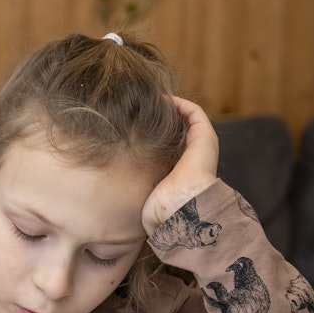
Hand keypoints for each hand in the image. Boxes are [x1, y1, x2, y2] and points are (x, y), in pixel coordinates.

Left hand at [141, 96, 219, 235]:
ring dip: (170, 109)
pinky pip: (194, 112)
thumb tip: (108, 207)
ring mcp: (201, 145)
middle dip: (160, 121)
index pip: (169, 149)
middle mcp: (193, 156)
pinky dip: (179, 104)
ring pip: (187, 119)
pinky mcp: (205, 135)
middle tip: (139, 112)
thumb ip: (136, 195)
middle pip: (178, 132)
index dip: (154, 138)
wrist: (183, 208)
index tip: (133, 129)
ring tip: (149, 103)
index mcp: (181, 170)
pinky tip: (161, 101)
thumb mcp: (144, 201)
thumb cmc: (162, 211)